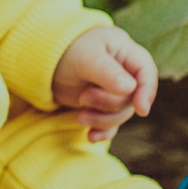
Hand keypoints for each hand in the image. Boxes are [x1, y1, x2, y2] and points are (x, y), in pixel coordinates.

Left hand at [52, 24, 157, 142]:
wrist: (41, 61)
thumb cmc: (65, 51)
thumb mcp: (85, 58)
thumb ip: (107, 72)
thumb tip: (130, 89)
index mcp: (125, 52)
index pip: (146, 72)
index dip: (147, 91)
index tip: (141, 110)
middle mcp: (124, 72)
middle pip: (131, 98)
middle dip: (107, 104)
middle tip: (83, 98)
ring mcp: (114, 91)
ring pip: (120, 114)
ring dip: (101, 119)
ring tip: (80, 116)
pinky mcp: (101, 106)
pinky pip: (110, 124)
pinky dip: (101, 131)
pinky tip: (90, 137)